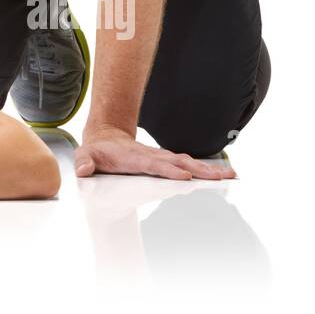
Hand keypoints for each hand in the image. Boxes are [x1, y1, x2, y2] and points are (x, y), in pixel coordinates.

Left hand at [74, 126, 236, 180]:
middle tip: (223, 176)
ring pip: (189, 163)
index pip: (155, 164)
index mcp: (136, 158)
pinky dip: (206, 170)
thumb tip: (83, 171)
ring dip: (210, 170)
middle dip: (201, 170)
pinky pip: (189, 166)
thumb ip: (83, 163)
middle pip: (180, 163)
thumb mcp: (84, 156)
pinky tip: (223, 174)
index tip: (186, 176)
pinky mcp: (168, 162)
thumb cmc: (96, 152)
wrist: (105, 137)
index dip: (169, 170)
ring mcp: (162, 158)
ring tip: (231, 175)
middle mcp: (153, 157)